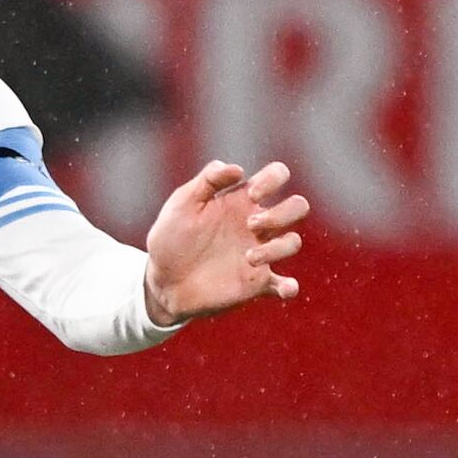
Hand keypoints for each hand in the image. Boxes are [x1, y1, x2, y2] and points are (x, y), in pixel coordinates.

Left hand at [143, 158, 309, 323]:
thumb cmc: (170, 237)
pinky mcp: (254, 283)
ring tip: (248, 257)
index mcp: (241, 200)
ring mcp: (258, 253)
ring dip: (278, 248)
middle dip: (282, 213)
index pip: (276, 176)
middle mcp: (255, 225)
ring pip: (292, 242)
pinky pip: (284, 285)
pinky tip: (285, 288)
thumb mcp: (183, 202)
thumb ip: (208, 180)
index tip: (251, 194)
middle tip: (250, 224)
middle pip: (297, 207)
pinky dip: (289, 287)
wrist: (160, 281)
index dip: (274, 178)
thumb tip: (238, 169)